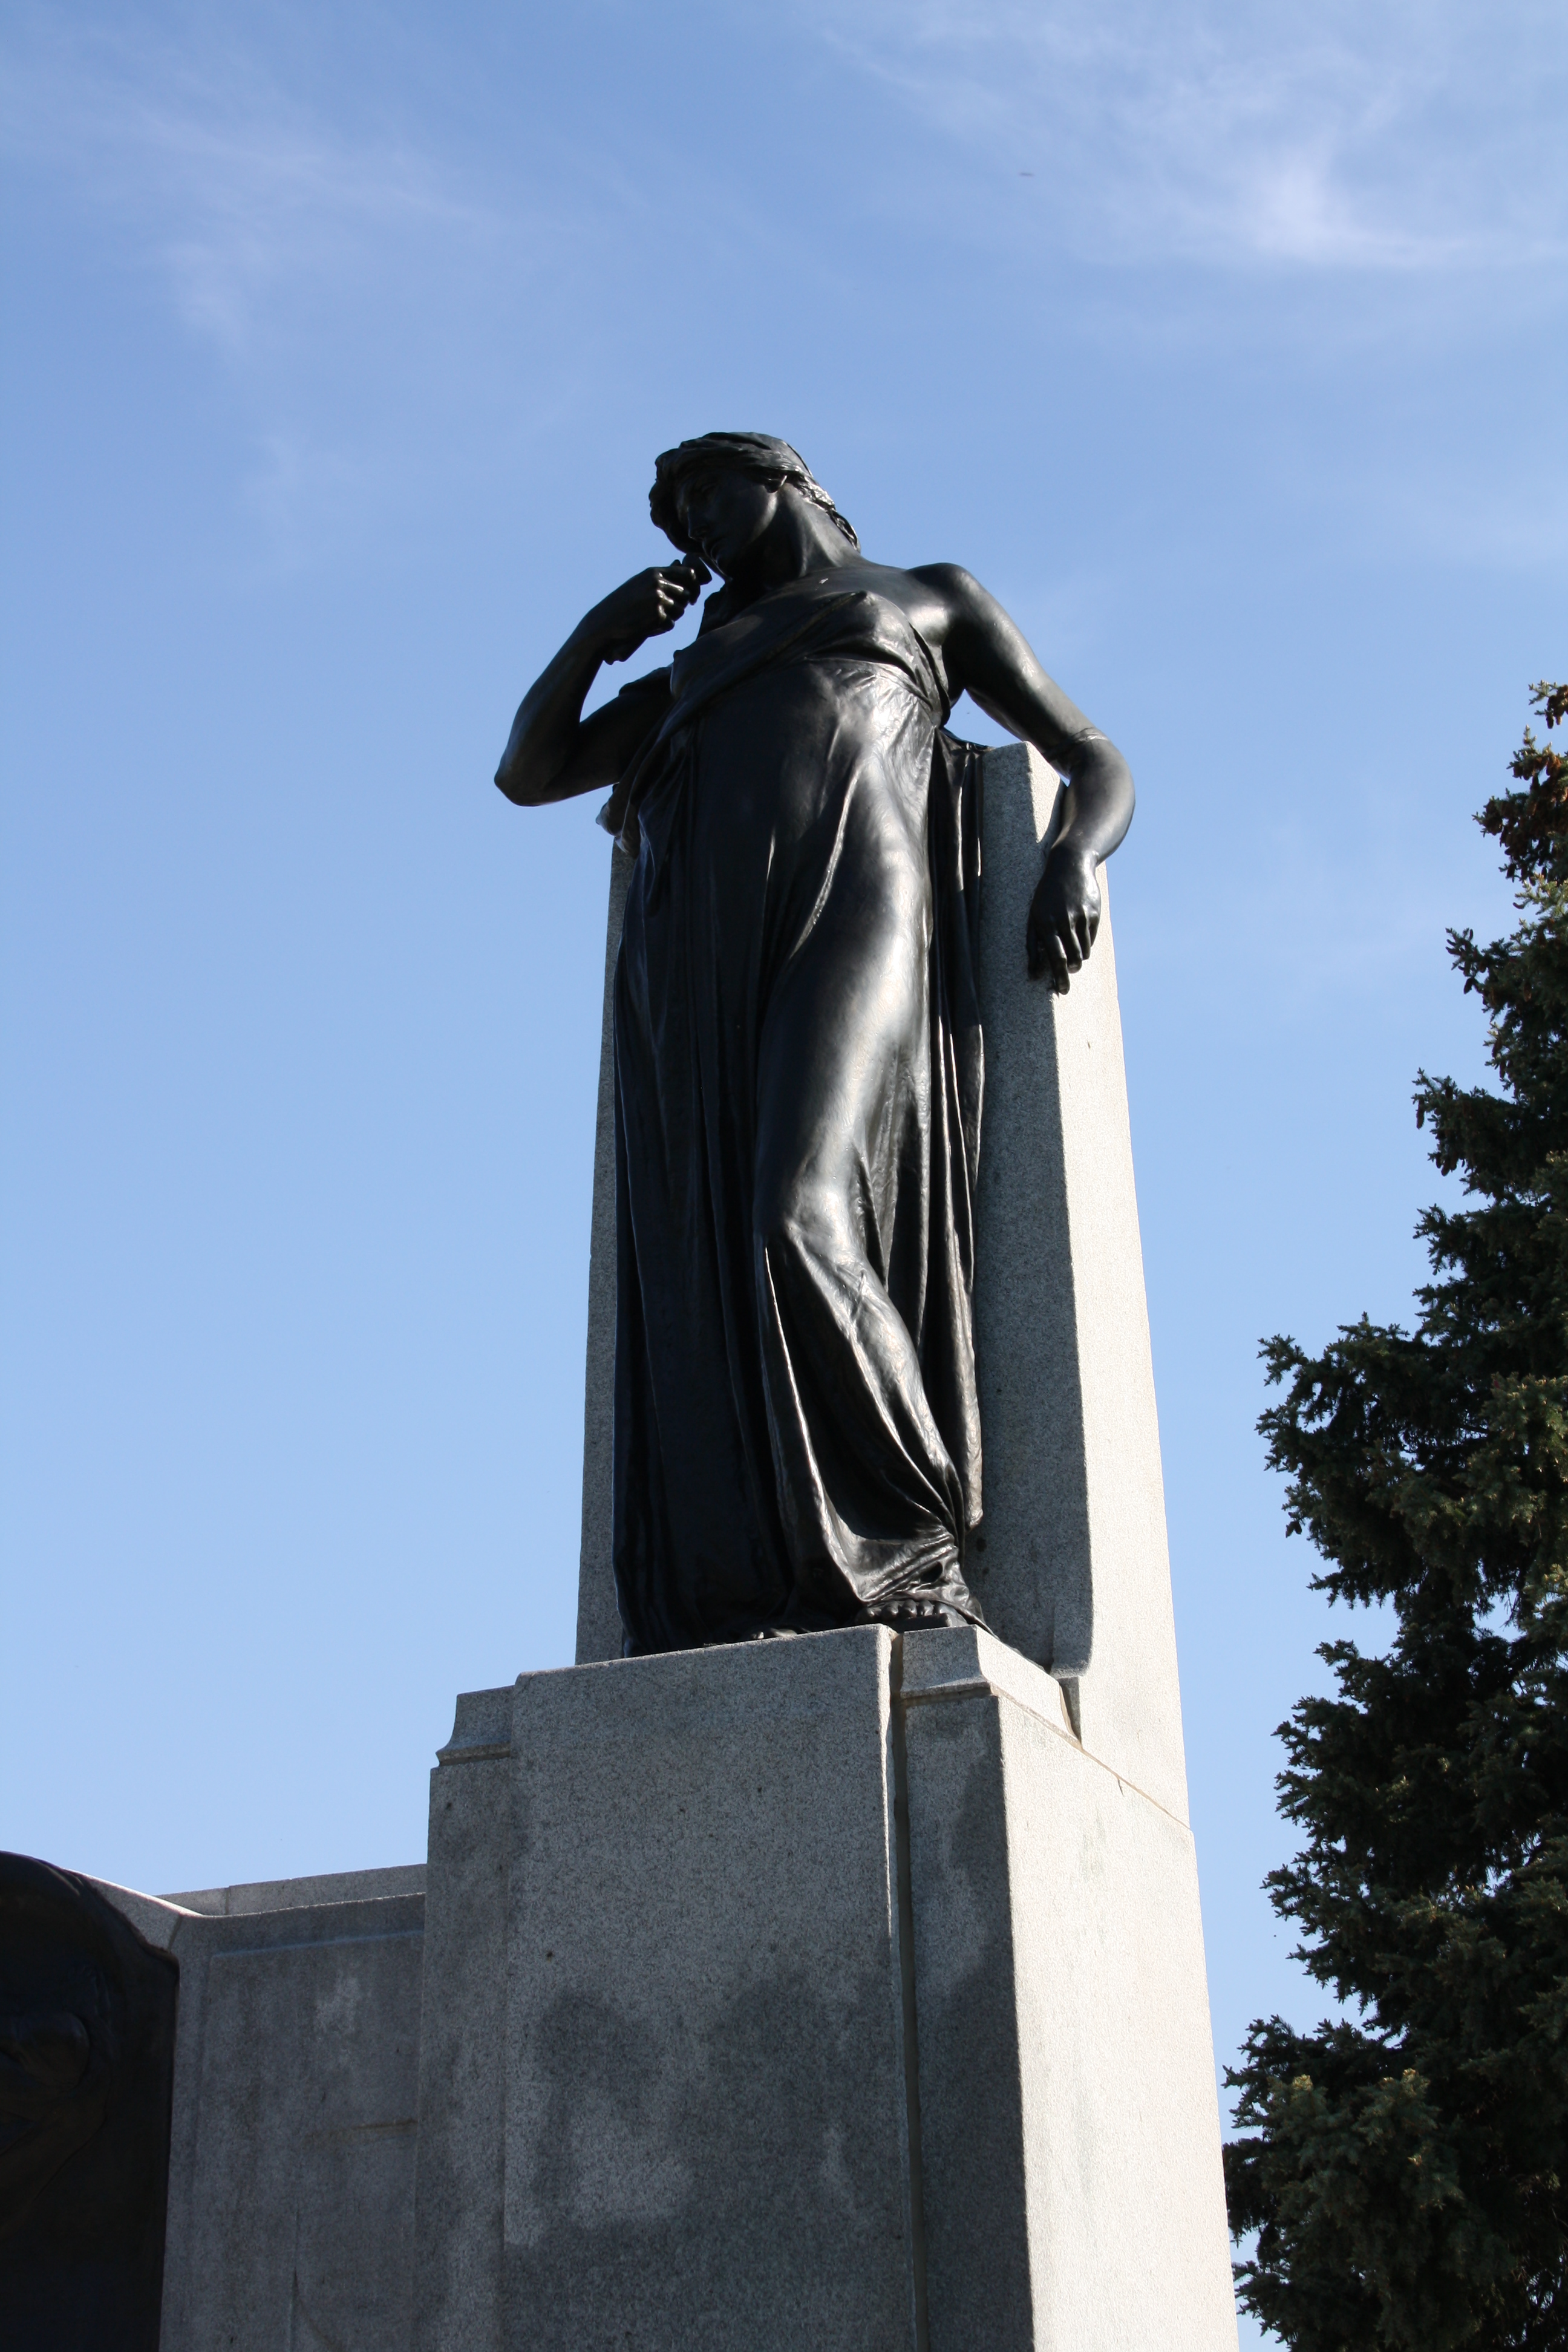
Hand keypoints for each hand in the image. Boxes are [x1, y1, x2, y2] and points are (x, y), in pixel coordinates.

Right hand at [582, 559, 709, 664]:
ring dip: (671, 617)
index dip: (694, 586)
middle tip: (668, 613)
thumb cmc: (622, 604)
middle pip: (685, 594)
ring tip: (653, 619)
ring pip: (680, 610)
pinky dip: (662, 628)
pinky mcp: (657, 615)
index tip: (693, 596)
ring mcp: (658, 598)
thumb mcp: (639, 585)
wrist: (605, 621)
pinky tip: (647, 626)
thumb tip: (686, 575)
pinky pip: (671, 623)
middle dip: (680, 605)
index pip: (688, 574)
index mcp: (654, 572)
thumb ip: (660, 580)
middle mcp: (658, 583)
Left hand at [1026, 841, 1100, 993]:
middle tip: (1067, 978)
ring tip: (1070, 954)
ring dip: (1078, 958)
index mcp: (1046, 923)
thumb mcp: (1033, 916)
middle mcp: (1064, 920)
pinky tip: (1078, 933)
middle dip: (1070, 972)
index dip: (1059, 976)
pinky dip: (1085, 943)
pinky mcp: (1093, 913)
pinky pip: (1091, 938)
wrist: (1069, 865)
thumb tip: (1032, 975)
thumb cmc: (1046, 896)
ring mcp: (1081, 916)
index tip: (1062, 990)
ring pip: (1084, 951)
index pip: (1055, 957)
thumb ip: (1033, 945)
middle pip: (1072, 957)